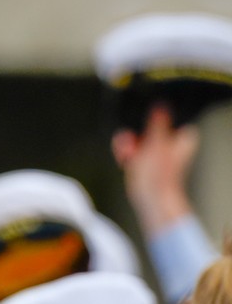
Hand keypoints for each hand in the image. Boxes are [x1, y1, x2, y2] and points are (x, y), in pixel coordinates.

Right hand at [111, 104, 198, 235]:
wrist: (150, 198)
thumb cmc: (158, 176)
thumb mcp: (157, 143)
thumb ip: (158, 123)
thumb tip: (161, 105)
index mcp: (179, 138)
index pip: (165, 118)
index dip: (152, 118)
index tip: (144, 122)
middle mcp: (168, 143)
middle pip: (145, 126)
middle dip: (134, 134)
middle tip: (133, 142)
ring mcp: (154, 151)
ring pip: (134, 136)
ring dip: (126, 144)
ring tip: (127, 154)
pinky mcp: (142, 159)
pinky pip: (129, 147)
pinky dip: (124, 152)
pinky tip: (125, 159)